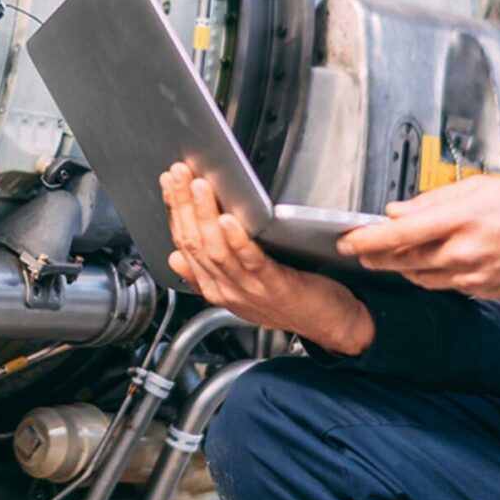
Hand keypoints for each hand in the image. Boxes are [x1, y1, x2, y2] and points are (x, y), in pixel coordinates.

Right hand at [160, 163, 375, 355]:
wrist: (329, 325)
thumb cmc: (290, 301)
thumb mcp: (240, 289)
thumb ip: (207, 273)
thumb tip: (176, 257)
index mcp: (214, 287)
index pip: (184, 244)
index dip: (175, 210)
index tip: (170, 183)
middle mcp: (226, 289)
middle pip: (194, 244)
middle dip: (183, 205)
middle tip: (178, 174)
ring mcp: (248, 289)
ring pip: (216, 250)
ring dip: (204, 215)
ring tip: (199, 187)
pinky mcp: (274, 286)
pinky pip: (250, 262)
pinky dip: (236, 240)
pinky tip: (229, 221)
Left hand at [338, 176, 499, 298]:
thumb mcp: (479, 188)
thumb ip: (433, 201)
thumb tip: (398, 211)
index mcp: (459, 220)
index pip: (398, 234)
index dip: (366, 239)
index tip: (347, 240)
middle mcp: (461, 252)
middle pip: (401, 260)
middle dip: (376, 256)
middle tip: (360, 250)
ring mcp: (471, 276)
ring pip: (418, 276)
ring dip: (400, 266)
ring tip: (391, 255)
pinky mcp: (481, 290)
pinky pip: (443, 285)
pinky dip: (428, 275)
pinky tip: (427, 264)